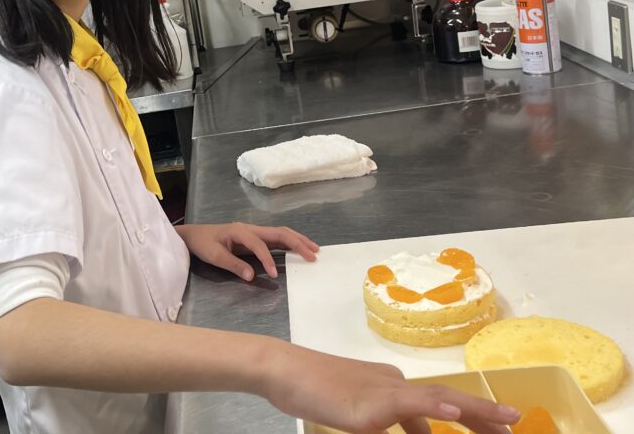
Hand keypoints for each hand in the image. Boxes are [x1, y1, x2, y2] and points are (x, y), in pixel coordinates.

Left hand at [176, 222, 317, 280]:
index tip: (274, 275)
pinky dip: (291, 243)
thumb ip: (233, 265)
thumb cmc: (204, 244)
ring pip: (281, 233)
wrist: (195, 235)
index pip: (259, 244)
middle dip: (297, 243)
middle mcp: (251, 229)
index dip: (268, 259)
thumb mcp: (214, 256)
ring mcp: (255, 232)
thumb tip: (252, 276)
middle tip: (313, 255)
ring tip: (315, 250)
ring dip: (298, 241)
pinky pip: (277, 239)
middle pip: (279, 232)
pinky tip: (301, 249)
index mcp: (241, 231)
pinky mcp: (256, 238)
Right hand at [263, 343, 519, 433]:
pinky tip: (454, 416)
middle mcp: (392, 384)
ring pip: (435, 402)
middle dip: (484, 414)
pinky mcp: (367, 409)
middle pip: (446, 398)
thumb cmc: (311, 386)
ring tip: (504, 423)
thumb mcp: (353, 408)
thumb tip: (421, 430)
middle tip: (515, 424)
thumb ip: (386, 418)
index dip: (472, 415)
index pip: (438, 402)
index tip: (499, 427)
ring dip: (473, 413)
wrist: (281, 369)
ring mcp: (381, 394)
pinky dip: (432, 414)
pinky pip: (406, 413)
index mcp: (391, 384)